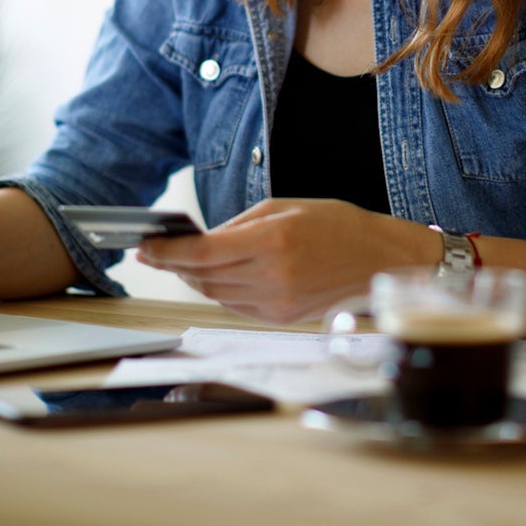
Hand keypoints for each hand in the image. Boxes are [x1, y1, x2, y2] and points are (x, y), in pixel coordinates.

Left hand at [135, 198, 435, 323]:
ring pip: (216, 293)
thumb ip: (240, 224)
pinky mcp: (282, 318)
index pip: (203, 253)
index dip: (167, 253)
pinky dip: (221, 290)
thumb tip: (204, 240)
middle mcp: (273, 277)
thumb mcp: (286, 207)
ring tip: (184, 262)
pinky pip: (237, 305)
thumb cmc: (338, 225)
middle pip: (203, 276)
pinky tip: (219, 276)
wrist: (380, 260)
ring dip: (196, 278)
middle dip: (175, 265)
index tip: (145, 247)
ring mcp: (278, 303)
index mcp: (273, 242)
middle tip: (156, 252)